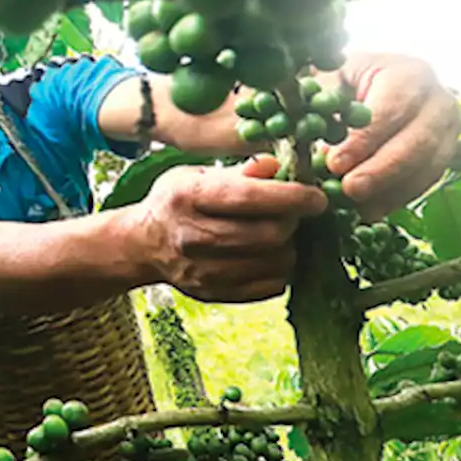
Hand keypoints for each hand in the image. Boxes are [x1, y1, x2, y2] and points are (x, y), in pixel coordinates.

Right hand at [134, 156, 326, 303]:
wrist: (143, 244)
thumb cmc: (177, 201)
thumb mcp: (199, 174)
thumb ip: (240, 172)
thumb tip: (279, 167)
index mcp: (188, 197)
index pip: (248, 198)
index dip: (291, 197)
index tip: (317, 196)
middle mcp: (193, 237)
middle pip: (268, 234)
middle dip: (293, 221)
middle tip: (296, 211)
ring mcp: (204, 271)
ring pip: (275, 262)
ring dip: (289, 245)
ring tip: (279, 231)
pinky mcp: (216, 294)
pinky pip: (272, 286)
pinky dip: (280, 268)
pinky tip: (269, 253)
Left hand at [323, 52, 460, 220]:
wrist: (382, 83)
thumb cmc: (352, 79)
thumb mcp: (335, 75)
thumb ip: (325, 100)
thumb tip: (311, 135)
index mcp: (411, 74)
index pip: (391, 110)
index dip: (364, 140)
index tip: (335, 163)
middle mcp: (439, 102)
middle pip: (417, 142)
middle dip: (382, 171)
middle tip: (349, 190)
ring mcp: (449, 131)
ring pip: (427, 167)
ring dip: (391, 191)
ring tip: (356, 207)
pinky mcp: (445, 156)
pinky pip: (426, 181)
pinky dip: (398, 198)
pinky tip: (371, 210)